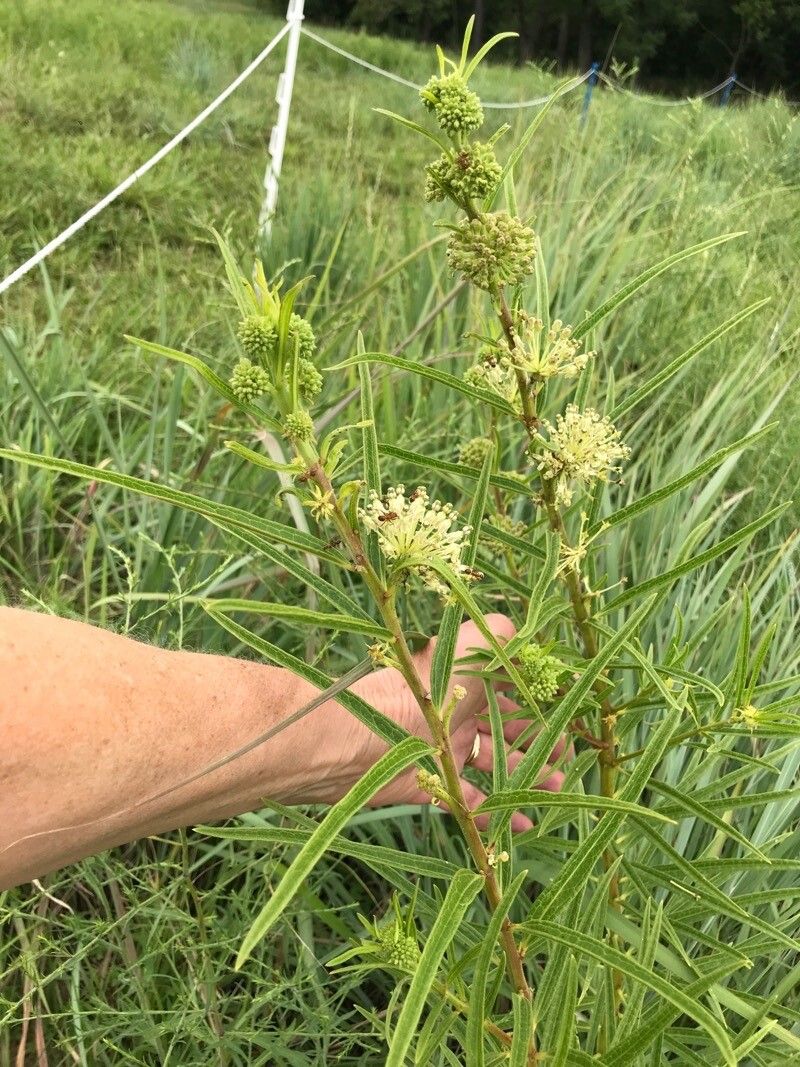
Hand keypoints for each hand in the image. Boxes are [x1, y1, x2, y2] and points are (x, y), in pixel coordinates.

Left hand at [351, 614, 572, 830]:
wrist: (367, 733)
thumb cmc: (424, 686)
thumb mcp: (468, 645)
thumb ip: (501, 634)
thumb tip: (526, 637)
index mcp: (467, 683)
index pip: (510, 694)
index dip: (538, 707)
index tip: (566, 722)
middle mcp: (457, 715)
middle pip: (506, 733)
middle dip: (539, 746)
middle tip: (566, 763)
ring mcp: (445, 751)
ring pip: (495, 767)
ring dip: (525, 779)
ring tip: (554, 791)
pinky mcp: (431, 784)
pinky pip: (469, 803)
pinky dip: (496, 813)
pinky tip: (522, 823)